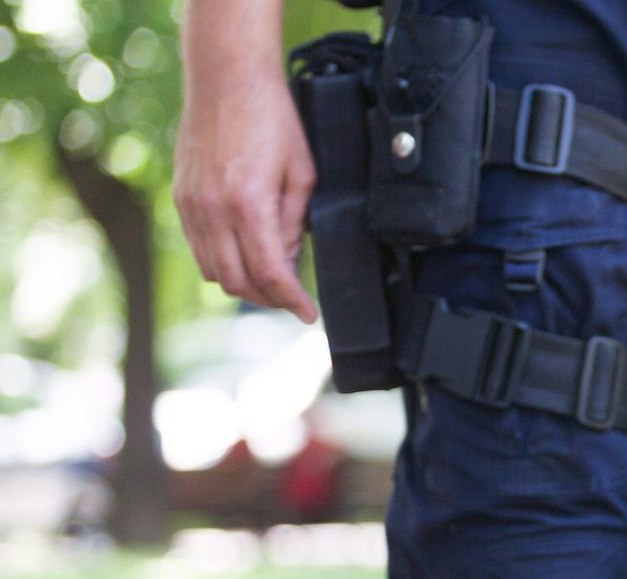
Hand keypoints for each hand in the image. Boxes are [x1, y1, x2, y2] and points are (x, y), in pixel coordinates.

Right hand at [174, 23, 316, 322]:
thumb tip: (286, 262)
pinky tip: (245, 254)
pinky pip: (198, 248)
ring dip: (244, 283)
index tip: (308, 314)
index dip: (291, 301)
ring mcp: (191, 205)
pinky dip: (222, 261)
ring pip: (213, 271)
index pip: (270, 273)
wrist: (226, 80)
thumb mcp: (301, 174)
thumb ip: (293, 224)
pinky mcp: (181, 198)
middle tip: (292, 298)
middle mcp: (214, 210)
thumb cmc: (272, 120)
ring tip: (271, 278)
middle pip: (238, 282)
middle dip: (268, 298)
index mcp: (249, 204)